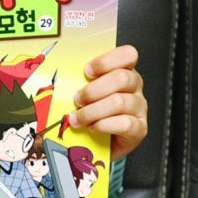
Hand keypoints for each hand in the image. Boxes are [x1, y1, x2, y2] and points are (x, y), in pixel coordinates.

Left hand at [68, 45, 147, 161]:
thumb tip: (58, 74)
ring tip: (78, 118)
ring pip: (119, 102)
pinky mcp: (139, 129)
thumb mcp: (83, 92)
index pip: (127, 54)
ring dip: (92, 111)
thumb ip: (77, 80)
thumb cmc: (89, 112)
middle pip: (122, 78)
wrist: (97, 143)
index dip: (106, 61)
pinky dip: (103, 125)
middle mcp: (135, 87)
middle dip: (93, 90)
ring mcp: (139, 108)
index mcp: (123, 71)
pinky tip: (92, 128)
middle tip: (77, 99)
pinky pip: (125, 124)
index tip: (87, 71)